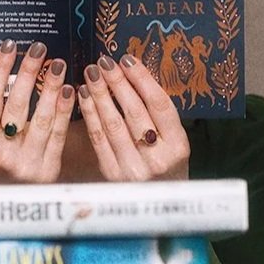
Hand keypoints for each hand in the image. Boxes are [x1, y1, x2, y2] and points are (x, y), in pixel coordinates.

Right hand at [0, 40, 74, 184]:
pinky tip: (68, 91)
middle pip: (17, 105)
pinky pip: (58, 135)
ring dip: (50, 87)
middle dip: (29, 72)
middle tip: (39, 48)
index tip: (9, 46)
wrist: (2, 216)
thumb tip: (9, 77)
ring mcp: (28, 164)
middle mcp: (3, 154)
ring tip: (57, 64)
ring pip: (42, 118)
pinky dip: (64, 111)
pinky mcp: (48, 171)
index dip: (0, 70)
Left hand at [77, 54, 189, 180]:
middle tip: (104, 62)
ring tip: (92, 74)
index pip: (159, 105)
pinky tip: (85, 96)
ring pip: (114, 124)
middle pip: (135, 112)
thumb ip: (160, 116)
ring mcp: (133, 169)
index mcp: (178, 147)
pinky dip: (90, 115)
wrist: (161, 203)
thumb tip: (134, 76)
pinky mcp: (113, 175)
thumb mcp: (175, 143)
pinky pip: (99, 139)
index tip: (128, 59)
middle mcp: (157, 159)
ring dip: (100, 95)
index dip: (142, 79)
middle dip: (117, 83)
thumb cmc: (168, 167)